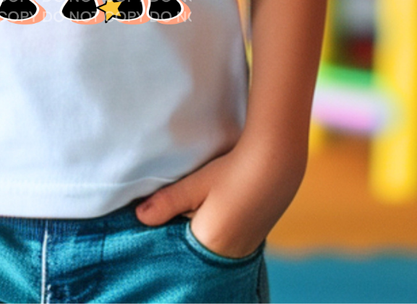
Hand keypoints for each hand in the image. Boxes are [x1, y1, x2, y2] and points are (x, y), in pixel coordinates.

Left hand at [134, 145, 300, 259]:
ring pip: (210, 248)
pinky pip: (227, 244)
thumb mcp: (195, 184)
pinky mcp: (255, 239)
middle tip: (174, 213)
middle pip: (195, 253)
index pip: (178, 252)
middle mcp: (230, 254)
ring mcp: (245, 248)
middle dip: (181, 237)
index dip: (166, 238)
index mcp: (210, 245)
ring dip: (199, 233)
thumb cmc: (232, 172)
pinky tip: (214, 210)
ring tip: (196, 208)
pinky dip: (215, 232)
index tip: (156, 224)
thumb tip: (139, 217)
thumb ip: (166, 202)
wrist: (277, 162)